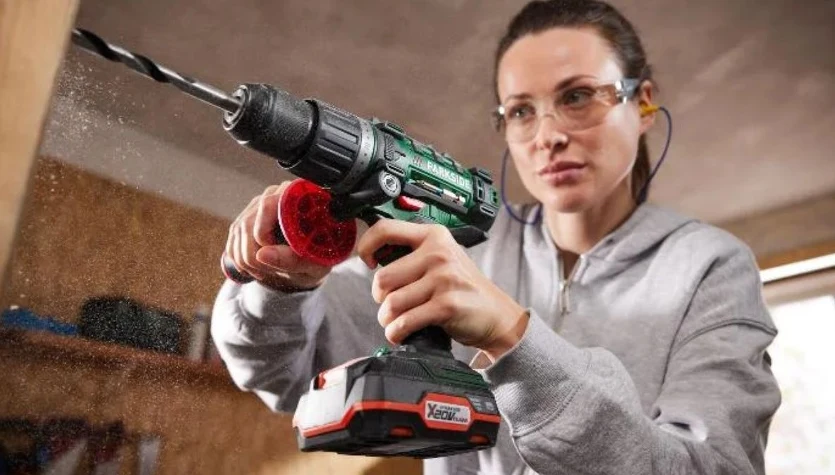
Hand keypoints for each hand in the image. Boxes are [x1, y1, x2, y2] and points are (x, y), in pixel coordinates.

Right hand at [225, 183, 331, 291]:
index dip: (264, 234)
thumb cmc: (318, 257)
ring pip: (238, 232)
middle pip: (248, 223)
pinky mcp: (246, 219)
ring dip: (246, 259)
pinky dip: (239, 260)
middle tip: (269, 271)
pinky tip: (255, 268)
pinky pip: (232, 239)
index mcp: (297, 197)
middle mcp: (275, 195)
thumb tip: (261, 254)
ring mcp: (258, 206)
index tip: (272, 255)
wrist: (311, 261)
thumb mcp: (312, 262)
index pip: (267, 205)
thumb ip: (291, 259)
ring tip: (266, 271)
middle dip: (254, 254)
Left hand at [357, 219, 528, 359]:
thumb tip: (374, 257)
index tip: (367, 261)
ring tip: (396, 321)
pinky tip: (401, 333)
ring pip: (391, 303)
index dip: (366, 245)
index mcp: (434, 236)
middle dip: (380, 298)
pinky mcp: (446, 305)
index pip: (386, 229)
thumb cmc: (463, 288)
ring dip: (387, 319)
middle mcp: (439, 253)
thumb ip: (413, 254)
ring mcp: (444, 279)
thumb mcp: (442, 258)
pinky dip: (396, 332)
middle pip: (383, 277)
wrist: (497, 314)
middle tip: (390, 304)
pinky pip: (405, 322)